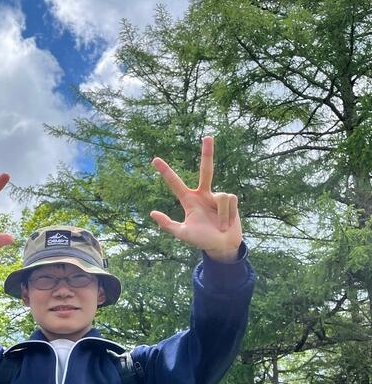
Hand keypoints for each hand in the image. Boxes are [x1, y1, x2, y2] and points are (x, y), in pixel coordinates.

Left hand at [151, 136, 241, 261]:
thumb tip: (152, 213)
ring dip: (222, 216)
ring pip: (221, 197)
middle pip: (206, 170)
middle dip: (208, 153)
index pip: (175, 183)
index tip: (155, 160)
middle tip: (207, 136)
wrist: (222, 246)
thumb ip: (168, 225)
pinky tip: (228, 223)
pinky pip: (230, 201)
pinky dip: (228, 215)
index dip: (166, 172)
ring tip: (220, 227)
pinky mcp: (231, 200)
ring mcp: (218, 196)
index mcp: (189, 200)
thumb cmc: (202, 240)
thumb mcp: (183, 234)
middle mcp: (203, 194)